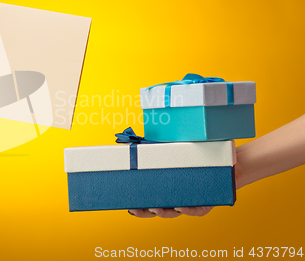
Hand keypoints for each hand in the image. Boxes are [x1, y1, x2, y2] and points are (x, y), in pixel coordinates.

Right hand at [128, 157, 242, 217]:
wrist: (228, 160)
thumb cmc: (201, 155)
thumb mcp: (178, 151)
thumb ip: (161, 150)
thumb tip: (140, 143)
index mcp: (170, 188)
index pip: (151, 200)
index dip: (140, 205)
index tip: (128, 205)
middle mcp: (179, 197)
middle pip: (159, 209)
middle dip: (146, 211)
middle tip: (135, 208)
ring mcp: (192, 202)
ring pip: (175, 212)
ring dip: (164, 212)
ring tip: (155, 207)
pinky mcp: (208, 204)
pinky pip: (197, 210)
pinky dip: (188, 210)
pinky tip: (180, 208)